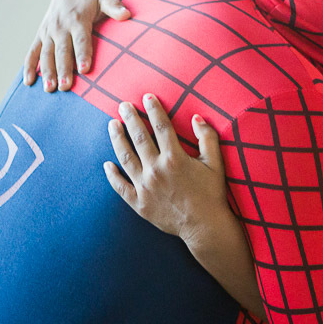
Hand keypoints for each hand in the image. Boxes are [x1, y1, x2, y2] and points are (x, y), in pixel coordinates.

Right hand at [23, 0, 131, 91]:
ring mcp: (48, 31)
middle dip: (63, 69)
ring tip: (50, 89)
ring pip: (46, 53)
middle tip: (65, 87)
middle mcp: (60, 26)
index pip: (81, 39)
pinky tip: (28, 82)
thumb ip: (115, 7)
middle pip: (62, 50)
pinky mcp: (41, 34)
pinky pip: (33, 51)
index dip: (83, 54)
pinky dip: (29, 66)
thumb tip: (128, 14)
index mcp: (77, 19)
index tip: (85, 70)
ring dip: (47, 72)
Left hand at [104, 95, 229, 244]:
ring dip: (117, 139)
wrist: (205, 226)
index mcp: (175, 158)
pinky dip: (112, 175)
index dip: (154, 109)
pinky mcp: (138, 203)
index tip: (147, 96)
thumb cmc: (212, 194)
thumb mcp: (215, 163)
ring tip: (112, 125)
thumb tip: (197, 117)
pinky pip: (120, 187)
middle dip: (130, 118)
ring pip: (125, 158)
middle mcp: (156, 170)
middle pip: (139, 137)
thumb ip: (207, 138)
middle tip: (122, 105)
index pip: (161, 127)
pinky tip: (107, 164)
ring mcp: (145, 187)